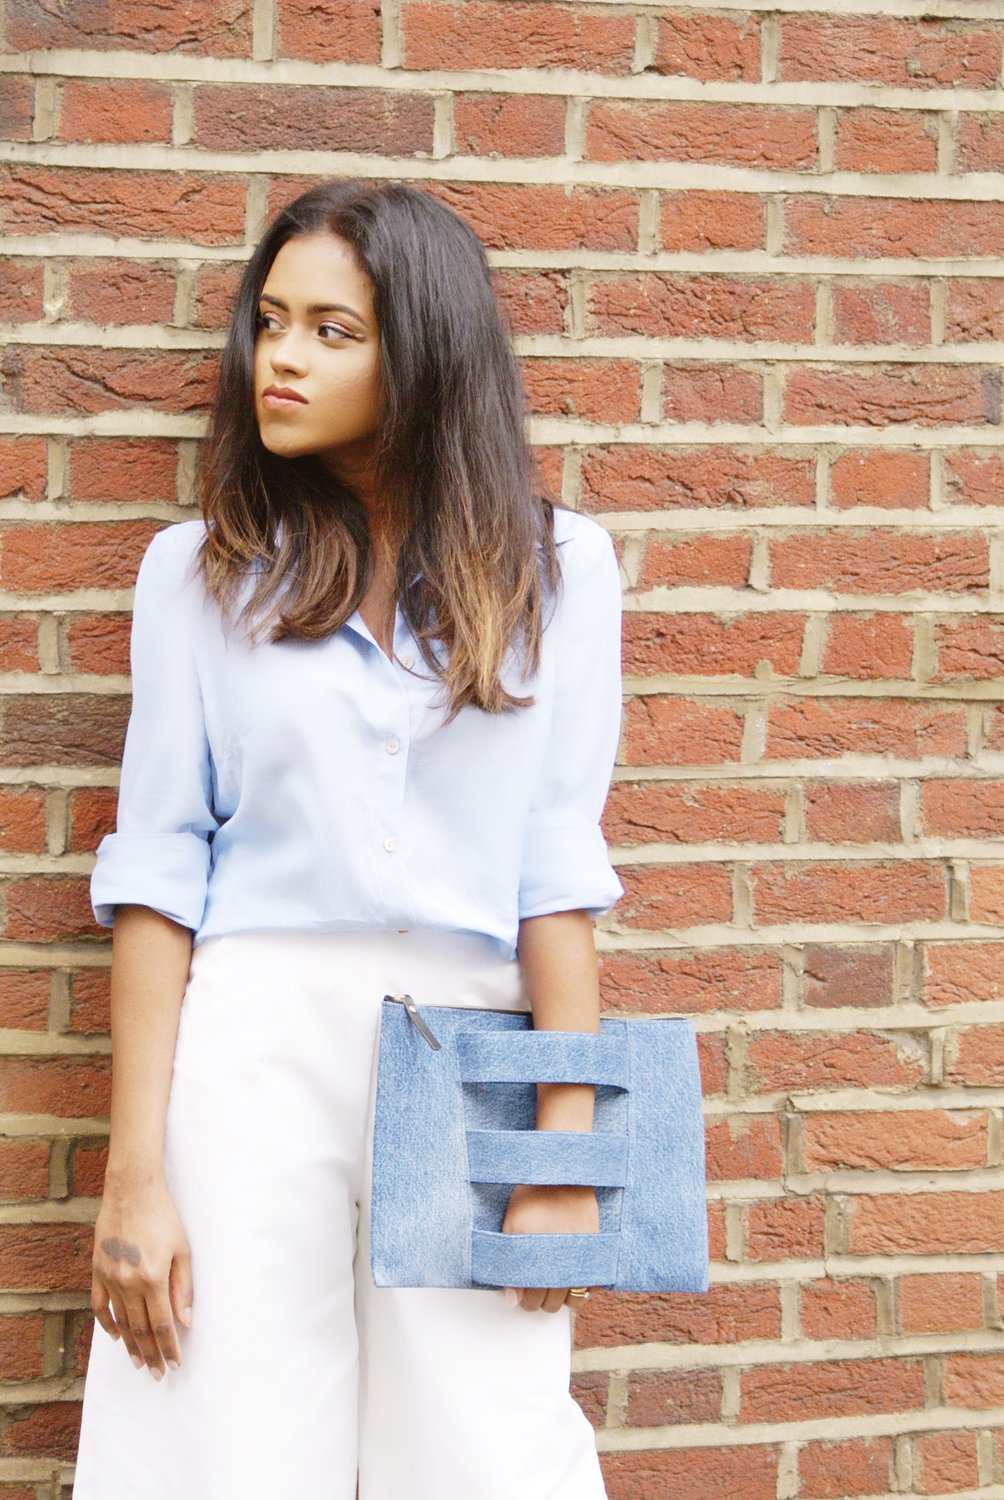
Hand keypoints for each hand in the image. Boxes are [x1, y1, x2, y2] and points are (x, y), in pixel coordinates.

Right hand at [90, 1169, 192, 1377]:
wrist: (132, 1190)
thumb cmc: (164, 1216)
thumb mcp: (182, 1249)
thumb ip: (183, 1286)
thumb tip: (185, 1321)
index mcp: (153, 1277)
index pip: (162, 1324)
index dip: (168, 1347)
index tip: (174, 1365)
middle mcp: (129, 1281)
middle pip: (140, 1328)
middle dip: (150, 1354)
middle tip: (156, 1374)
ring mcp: (110, 1277)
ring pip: (120, 1321)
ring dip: (130, 1345)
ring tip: (139, 1363)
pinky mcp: (98, 1269)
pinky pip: (100, 1305)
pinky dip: (107, 1323)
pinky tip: (117, 1336)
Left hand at [500, 1182, 599, 1311]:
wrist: (563, 1176)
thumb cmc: (533, 1198)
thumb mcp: (512, 1226)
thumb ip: (509, 1265)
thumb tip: (512, 1299)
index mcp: (536, 1257)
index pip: (529, 1300)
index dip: (524, 1298)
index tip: (523, 1291)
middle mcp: (561, 1262)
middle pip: (551, 1304)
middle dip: (541, 1299)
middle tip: (538, 1283)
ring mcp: (583, 1259)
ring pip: (574, 1301)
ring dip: (563, 1296)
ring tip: (556, 1282)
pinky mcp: (599, 1253)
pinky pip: (595, 1287)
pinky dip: (586, 1288)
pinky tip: (574, 1276)